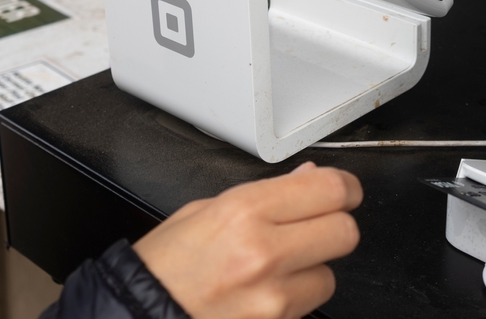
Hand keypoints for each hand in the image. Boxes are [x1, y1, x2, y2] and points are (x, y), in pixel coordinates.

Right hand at [133, 162, 362, 318]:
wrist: (140, 317)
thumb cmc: (164, 267)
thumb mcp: (204, 211)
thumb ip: (265, 194)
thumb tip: (308, 179)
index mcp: (244, 212)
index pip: (328, 189)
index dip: (345, 188)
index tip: (344, 190)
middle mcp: (263, 253)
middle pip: (344, 231)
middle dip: (335, 226)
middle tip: (316, 225)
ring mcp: (272, 298)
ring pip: (331, 276)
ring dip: (313, 269)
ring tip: (276, 269)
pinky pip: (308, 307)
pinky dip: (296, 298)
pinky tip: (265, 292)